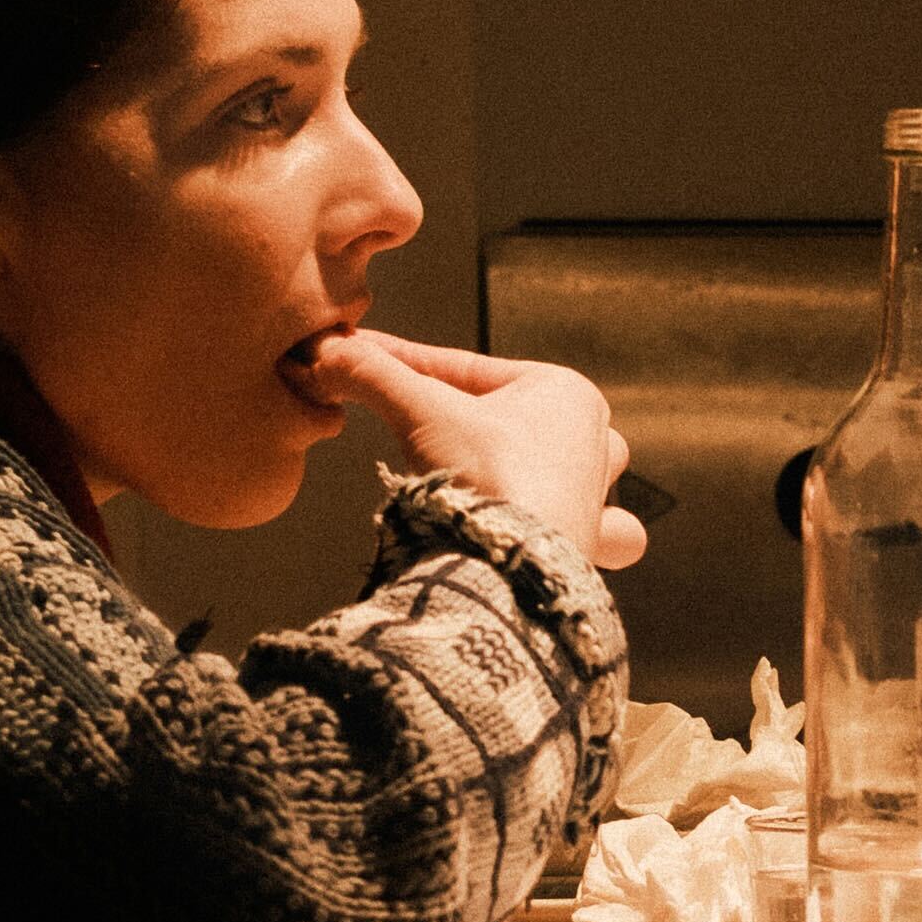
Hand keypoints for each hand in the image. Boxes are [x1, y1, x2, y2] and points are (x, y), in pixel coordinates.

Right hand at [308, 329, 649, 568]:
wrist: (512, 569)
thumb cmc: (487, 480)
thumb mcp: (420, 412)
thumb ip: (373, 375)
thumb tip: (326, 352)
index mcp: (566, 393)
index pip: (466, 371)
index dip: (404, 364)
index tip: (361, 358)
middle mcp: (592, 442)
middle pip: (510, 415)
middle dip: (461, 413)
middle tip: (410, 417)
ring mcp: (594, 496)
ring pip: (560, 467)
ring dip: (525, 466)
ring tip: (487, 472)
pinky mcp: (585, 545)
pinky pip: (594, 529)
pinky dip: (576, 528)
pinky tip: (543, 529)